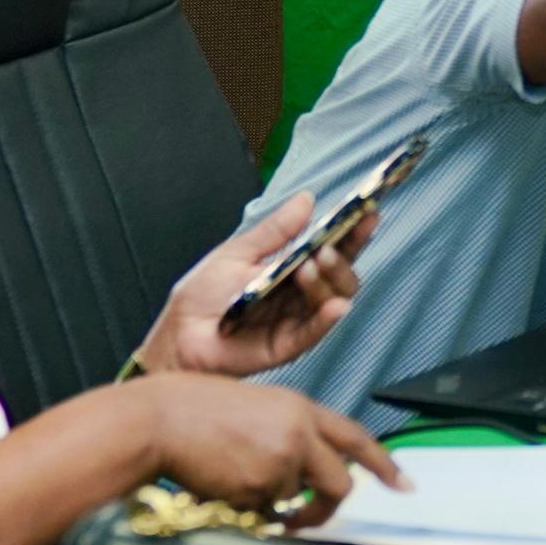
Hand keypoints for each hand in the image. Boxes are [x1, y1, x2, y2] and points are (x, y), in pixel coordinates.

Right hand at [130, 373, 403, 524]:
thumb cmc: (195, 410)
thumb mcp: (255, 406)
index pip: (356, 438)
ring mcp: (281, 461)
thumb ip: (288, 430)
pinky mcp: (259, 487)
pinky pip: (264, 512)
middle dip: (327, 507)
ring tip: (233, 478)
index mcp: (300, 407)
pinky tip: (221, 484)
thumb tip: (304, 468)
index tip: (404, 485)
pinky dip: (247, 508)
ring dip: (271, 502)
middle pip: (340, 483)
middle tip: (309, 517)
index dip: (384, 464)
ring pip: (293, 501)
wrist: (159, 419)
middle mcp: (299, 433)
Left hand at [139, 186, 381, 378]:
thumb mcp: (237, 252)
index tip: (368, 211)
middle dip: (343, 257)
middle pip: (342, 275)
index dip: (354, 232)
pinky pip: (314, 332)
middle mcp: (301, 294)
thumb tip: (307, 199)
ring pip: (333, 300)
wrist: (177, 334)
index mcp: (292, 268)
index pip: (333, 248)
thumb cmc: (202, 296)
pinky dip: (327, 318)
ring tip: (311, 267)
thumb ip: (275, 231)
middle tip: (327, 247)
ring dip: (328, 281)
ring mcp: (296, 320)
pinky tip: (334, 306)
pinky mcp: (286, 345)